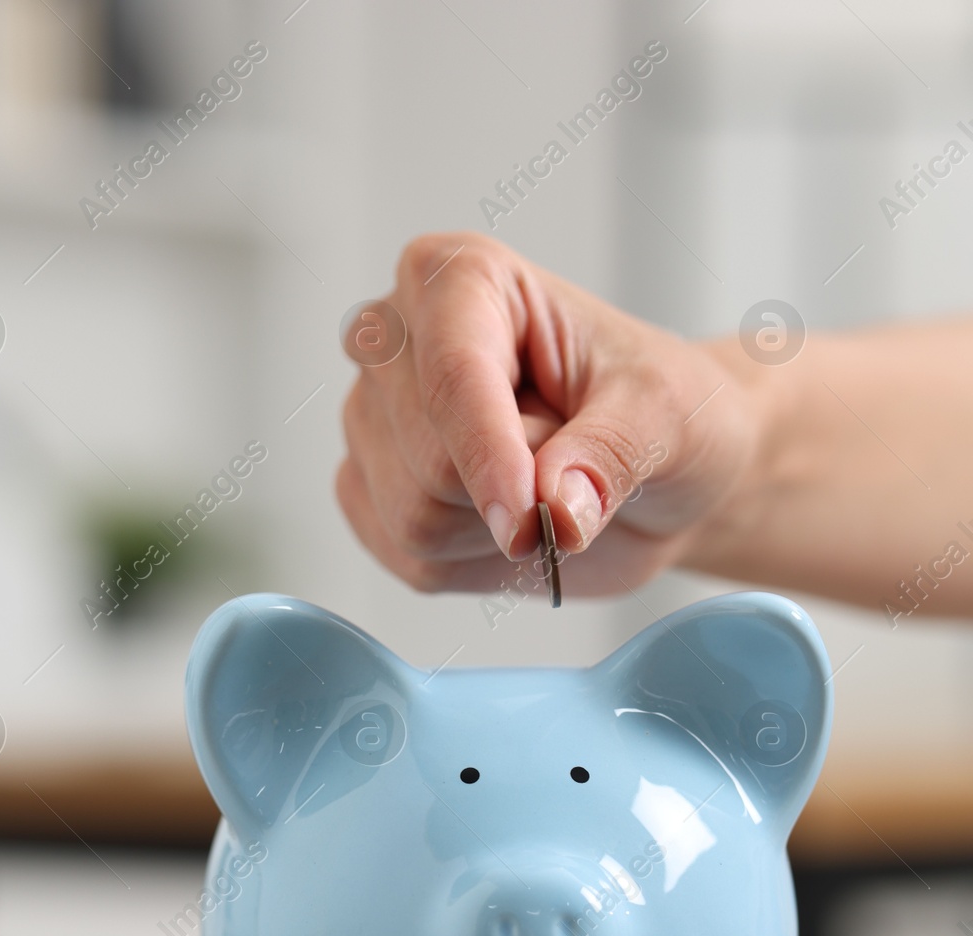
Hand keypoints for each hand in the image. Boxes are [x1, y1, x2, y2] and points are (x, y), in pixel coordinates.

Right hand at [336, 233, 763, 595]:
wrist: (657, 471)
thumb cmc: (661, 410)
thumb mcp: (669, 411)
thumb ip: (614, 450)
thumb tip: (554, 506)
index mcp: (459, 279)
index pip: (451, 376)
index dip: (490, 455)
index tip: (532, 520)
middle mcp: (395, 340)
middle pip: (430, 461)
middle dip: (515, 491)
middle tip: (572, 462)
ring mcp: (369, 417)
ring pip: (413, 518)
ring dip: (498, 530)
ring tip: (539, 482)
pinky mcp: (363, 488)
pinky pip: (405, 557)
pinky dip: (471, 561)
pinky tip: (503, 520)